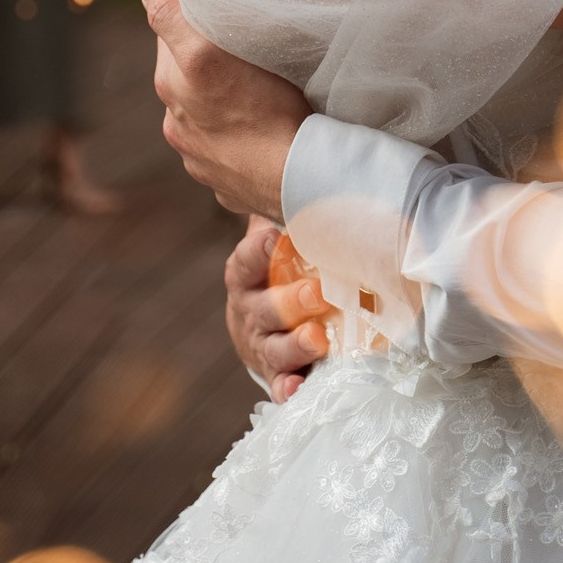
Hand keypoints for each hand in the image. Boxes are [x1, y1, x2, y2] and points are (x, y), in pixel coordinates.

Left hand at [143, 0, 310, 220]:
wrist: (298, 179)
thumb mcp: (208, 54)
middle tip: (242, 48)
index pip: (169, 36)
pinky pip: (230, 153)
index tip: (216, 9)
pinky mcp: (229, 185)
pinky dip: (238, 140)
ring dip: (222, 103)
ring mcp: (202, 161)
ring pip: (208, 117)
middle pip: (187, 77)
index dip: (189, 17)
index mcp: (171, 90)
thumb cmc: (263, 112)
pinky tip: (262, 133)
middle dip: (206, 61)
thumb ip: (171, 18)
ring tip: (257, 94)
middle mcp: (178, 127)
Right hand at [226, 213, 333, 401]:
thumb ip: (288, 215)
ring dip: (294, 345)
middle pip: (264, 308)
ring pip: (273, 348)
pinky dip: (287, 389)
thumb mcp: (279, 240)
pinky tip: (296, 389)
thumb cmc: (280, 270)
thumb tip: (312, 172)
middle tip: (316, 293)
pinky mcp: (273, 374)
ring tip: (317, 340)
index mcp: (246, 275)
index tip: (274, 237)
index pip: (245, 261)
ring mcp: (260, 345)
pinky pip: (279, 384)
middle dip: (289, 302)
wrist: (265, 323)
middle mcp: (249, 311)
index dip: (257, 250)